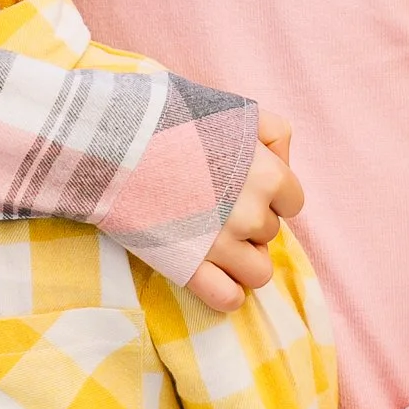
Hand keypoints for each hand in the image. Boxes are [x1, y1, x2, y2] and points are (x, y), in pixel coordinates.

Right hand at [184, 119, 302, 315]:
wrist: (115, 139)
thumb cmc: (173, 118)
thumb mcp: (233, 110)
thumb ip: (272, 132)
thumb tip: (283, 164)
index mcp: (267, 175)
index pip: (292, 201)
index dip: (270, 195)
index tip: (243, 186)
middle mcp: (250, 214)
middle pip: (269, 233)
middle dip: (249, 221)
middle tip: (216, 203)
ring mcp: (219, 245)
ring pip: (258, 272)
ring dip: (243, 259)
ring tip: (217, 240)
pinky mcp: (188, 266)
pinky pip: (227, 298)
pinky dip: (226, 292)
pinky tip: (213, 274)